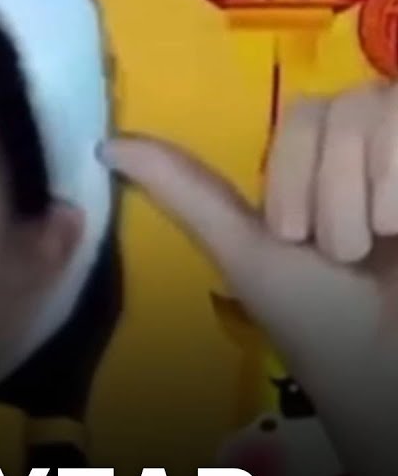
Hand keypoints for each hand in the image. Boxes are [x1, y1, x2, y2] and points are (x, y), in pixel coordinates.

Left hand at [101, 82, 397, 475]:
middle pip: (340, 107)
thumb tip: (106, 144)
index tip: (295, 236)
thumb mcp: (244, 248)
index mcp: (328, 161)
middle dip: (326, 189)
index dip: (293, 175)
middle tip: (340, 251)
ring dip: (362, 196)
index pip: (306, 111)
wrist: (392, 368)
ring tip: (378, 245)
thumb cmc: (321, 318)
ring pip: (377, 109)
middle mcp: (380, 147)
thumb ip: (183, 190)